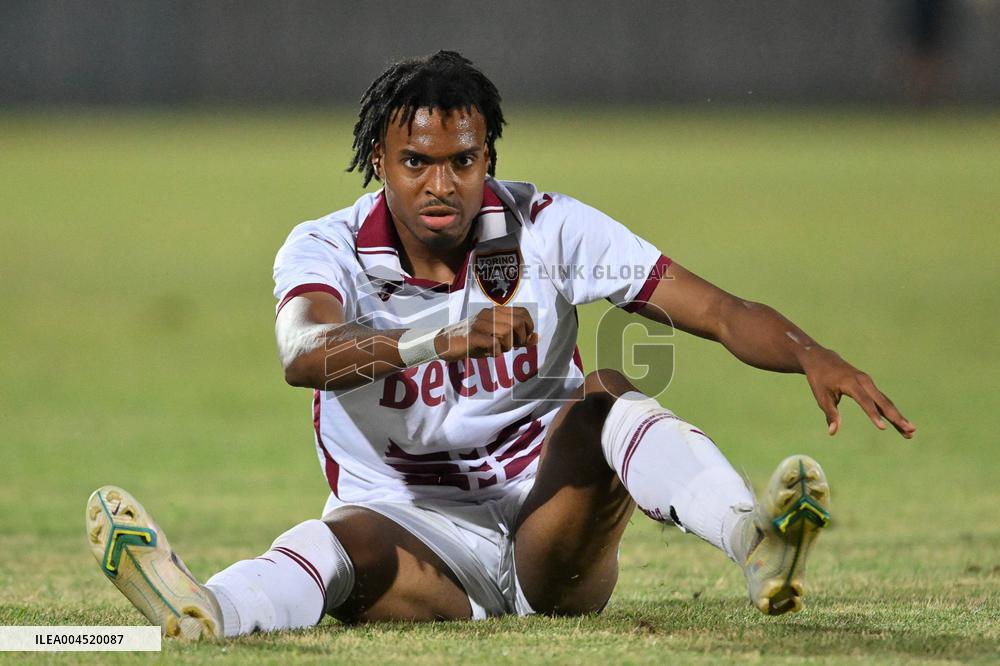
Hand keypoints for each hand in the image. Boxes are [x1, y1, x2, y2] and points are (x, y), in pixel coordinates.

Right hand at [435, 306, 538, 361]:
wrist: (446, 343)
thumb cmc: (474, 341)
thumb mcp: (498, 339)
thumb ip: (517, 338)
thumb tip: (536, 337)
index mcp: (496, 311)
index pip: (523, 312)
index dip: (529, 327)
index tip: (523, 339)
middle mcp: (489, 314)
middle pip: (518, 323)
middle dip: (520, 338)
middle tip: (512, 346)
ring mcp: (480, 324)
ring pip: (506, 333)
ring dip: (506, 346)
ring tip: (497, 349)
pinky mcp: (473, 336)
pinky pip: (494, 343)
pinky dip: (495, 352)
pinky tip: (488, 352)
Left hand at [801, 349, 915, 438]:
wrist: (822, 359)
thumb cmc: (819, 379)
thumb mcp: (821, 396)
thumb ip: (830, 414)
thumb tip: (833, 432)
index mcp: (850, 383)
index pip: (865, 401)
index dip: (873, 415)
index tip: (883, 428)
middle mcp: (864, 381)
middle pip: (882, 402)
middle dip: (896, 417)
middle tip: (910, 430)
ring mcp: (869, 382)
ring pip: (886, 401)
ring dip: (898, 416)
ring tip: (911, 431)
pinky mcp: (870, 385)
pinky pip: (882, 399)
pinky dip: (891, 411)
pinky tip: (900, 422)